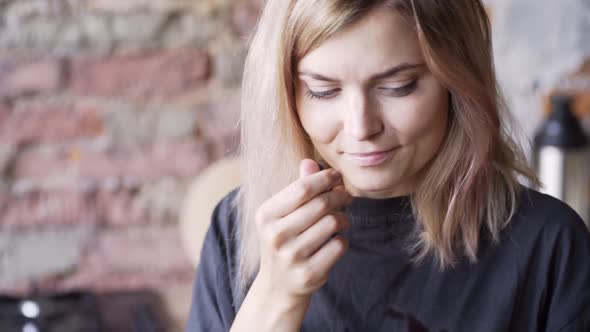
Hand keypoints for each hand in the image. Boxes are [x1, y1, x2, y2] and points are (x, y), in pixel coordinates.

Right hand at [254, 159, 352, 300]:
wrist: (278, 285)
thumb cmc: (284, 240)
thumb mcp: (282, 214)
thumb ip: (297, 188)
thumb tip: (310, 162)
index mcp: (265, 215)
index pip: (302, 188)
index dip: (324, 179)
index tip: (337, 176)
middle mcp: (275, 235)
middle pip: (321, 204)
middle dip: (339, 196)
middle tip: (346, 197)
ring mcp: (291, 256)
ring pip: (332, 223)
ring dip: (343, 219)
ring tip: (340, 221)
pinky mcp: (309, 273)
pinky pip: (339, 245)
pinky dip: (342, 240)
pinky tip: (335, 241)